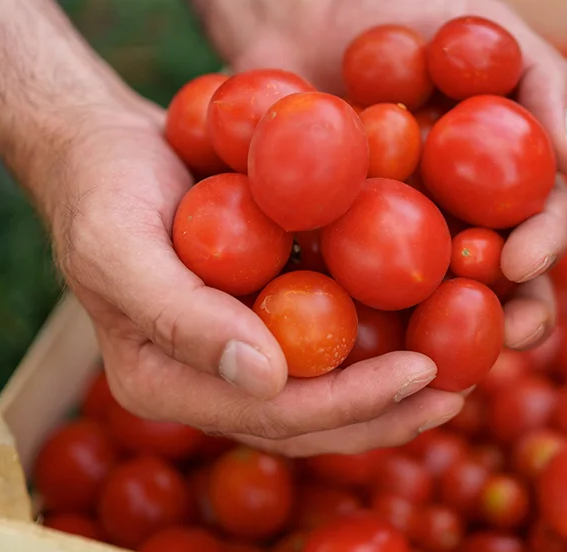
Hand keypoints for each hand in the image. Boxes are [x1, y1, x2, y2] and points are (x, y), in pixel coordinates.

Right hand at [51, 103, 462, 455]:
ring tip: (464, 372)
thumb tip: (269, 379)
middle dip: (387, 412)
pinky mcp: (266, 315)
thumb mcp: (121, 246)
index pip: (272, 415)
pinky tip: (435, 316)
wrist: (104, 147)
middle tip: (459, 390)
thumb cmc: (101, 190)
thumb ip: (182, 317)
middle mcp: (210, 381)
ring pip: (327, 389)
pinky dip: (380, 333)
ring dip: (394, 388)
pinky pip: (328, 338)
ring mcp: (240, 351)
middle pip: (310, 420)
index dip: (351, 404)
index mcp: (167, 385)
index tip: (422, 372)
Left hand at [226, 0, 566, 349]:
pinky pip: (345, 296)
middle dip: (510, 318)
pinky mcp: (333, 254)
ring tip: (435, 362)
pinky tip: (344, 349)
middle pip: (497, 287)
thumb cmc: (407, 15)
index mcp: (504, 183)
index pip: (539, 225)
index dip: (541, 249)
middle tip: (504, 335)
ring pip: (428, 310)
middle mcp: (459, 223)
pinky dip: (353, 324)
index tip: (521, 260)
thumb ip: (541, 76)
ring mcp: (397, 245)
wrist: (302, 17)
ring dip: (441, 342)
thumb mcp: (484, 24)